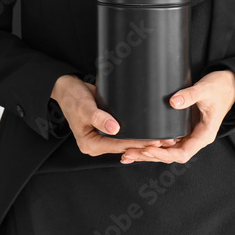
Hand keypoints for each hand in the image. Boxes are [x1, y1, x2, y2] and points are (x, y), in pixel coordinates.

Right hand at [50, 75, 167, 156]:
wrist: (67, 88)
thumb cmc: (72, 97)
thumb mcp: (83, 106)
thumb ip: (98, 117)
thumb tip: (114, 128)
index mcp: (89, 144)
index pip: (118, 146)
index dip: (138, 144)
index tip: (155, 141)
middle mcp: (96, 145)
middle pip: (125, 146)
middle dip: (145, 145)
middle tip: (167, 142)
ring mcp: (102, 139)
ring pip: (127, 142)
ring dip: (144, 141)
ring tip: (165, 139)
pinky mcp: (107, 131)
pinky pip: (124, 135)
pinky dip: (137, 134)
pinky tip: (151, 132)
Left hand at [119, 70, 234, 164]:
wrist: (228, 84)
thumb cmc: (219, 88)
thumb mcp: (205, 90)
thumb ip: (190, 95)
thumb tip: (174, 102)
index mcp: (204, 135)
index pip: (182, 153)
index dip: (164, 154)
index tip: (148, 149)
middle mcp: (196, 138)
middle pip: (171, 155)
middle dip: (150, 156)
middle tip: (129, 154)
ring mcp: (189, 134)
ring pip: (167, 150)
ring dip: (148, 153)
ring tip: (127, 154)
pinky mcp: (183, 128)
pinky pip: (167, 141)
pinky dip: (153, 144)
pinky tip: (138, 145)